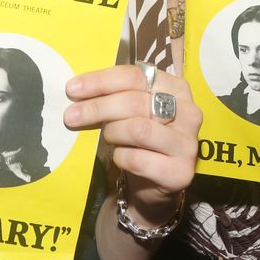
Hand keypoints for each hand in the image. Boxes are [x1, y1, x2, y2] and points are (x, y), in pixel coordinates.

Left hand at [64, 65, 200, 225]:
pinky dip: (120, 157)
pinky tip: (119, 156)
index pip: (135, 76)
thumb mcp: (130, 110)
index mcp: (176, 88)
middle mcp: (189, 112)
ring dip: (113, 133)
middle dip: (97, 108)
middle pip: (134, 101)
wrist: (154, 183)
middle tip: (70, 116)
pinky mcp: (180, 171)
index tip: (73, 89)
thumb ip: (113, 95)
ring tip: (107, 137)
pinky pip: (138, 159)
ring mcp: (187, 143)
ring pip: (138, 129)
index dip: (100, 81)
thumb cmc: (140, 139)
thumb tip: (76, 89)